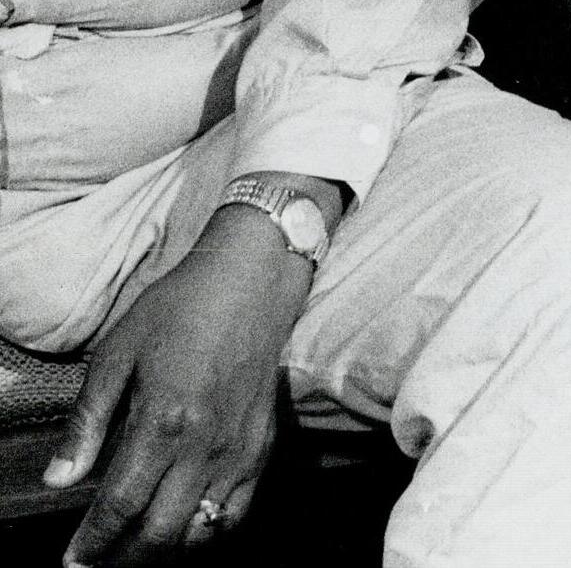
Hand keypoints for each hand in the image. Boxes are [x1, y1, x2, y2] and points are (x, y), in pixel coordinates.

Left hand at [47, 207, 312, 566]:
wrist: (249, 282)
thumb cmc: (178, 309)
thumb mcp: (118, 353)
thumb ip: (88, 421)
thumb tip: (58, 480)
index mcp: (162, 420)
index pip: (119, 507)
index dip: (91, 544)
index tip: (71, 562)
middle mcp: (203, 447)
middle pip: (158, 536)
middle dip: (121, 560)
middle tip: (98, 562)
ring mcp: (237, 452)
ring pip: (197, 535)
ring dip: (161, 554)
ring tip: (134, 550)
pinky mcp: (261, 450)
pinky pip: (234, 516)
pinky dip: (205, 536)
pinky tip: (183, 530)